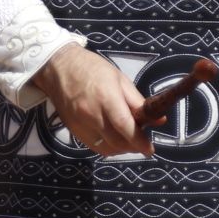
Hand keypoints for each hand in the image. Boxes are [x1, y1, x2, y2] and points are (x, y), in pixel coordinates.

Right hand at [29, 44, 151, 158]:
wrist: (59, 68)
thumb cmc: (93, 69)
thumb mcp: (120, 79)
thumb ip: (138, 102)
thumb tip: (159, 119)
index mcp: (106, 98)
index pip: (125, 126)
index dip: (140, 141)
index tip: (150, 150)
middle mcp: (92, 115)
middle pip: (117, 142)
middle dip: (133, 146)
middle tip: (142, 141)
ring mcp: (80, 125)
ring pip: (106, 149)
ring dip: (121, 149)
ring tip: (130, 141)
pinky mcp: (73, 131)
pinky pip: (94, 147)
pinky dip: (108, 148)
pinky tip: (115, 140)